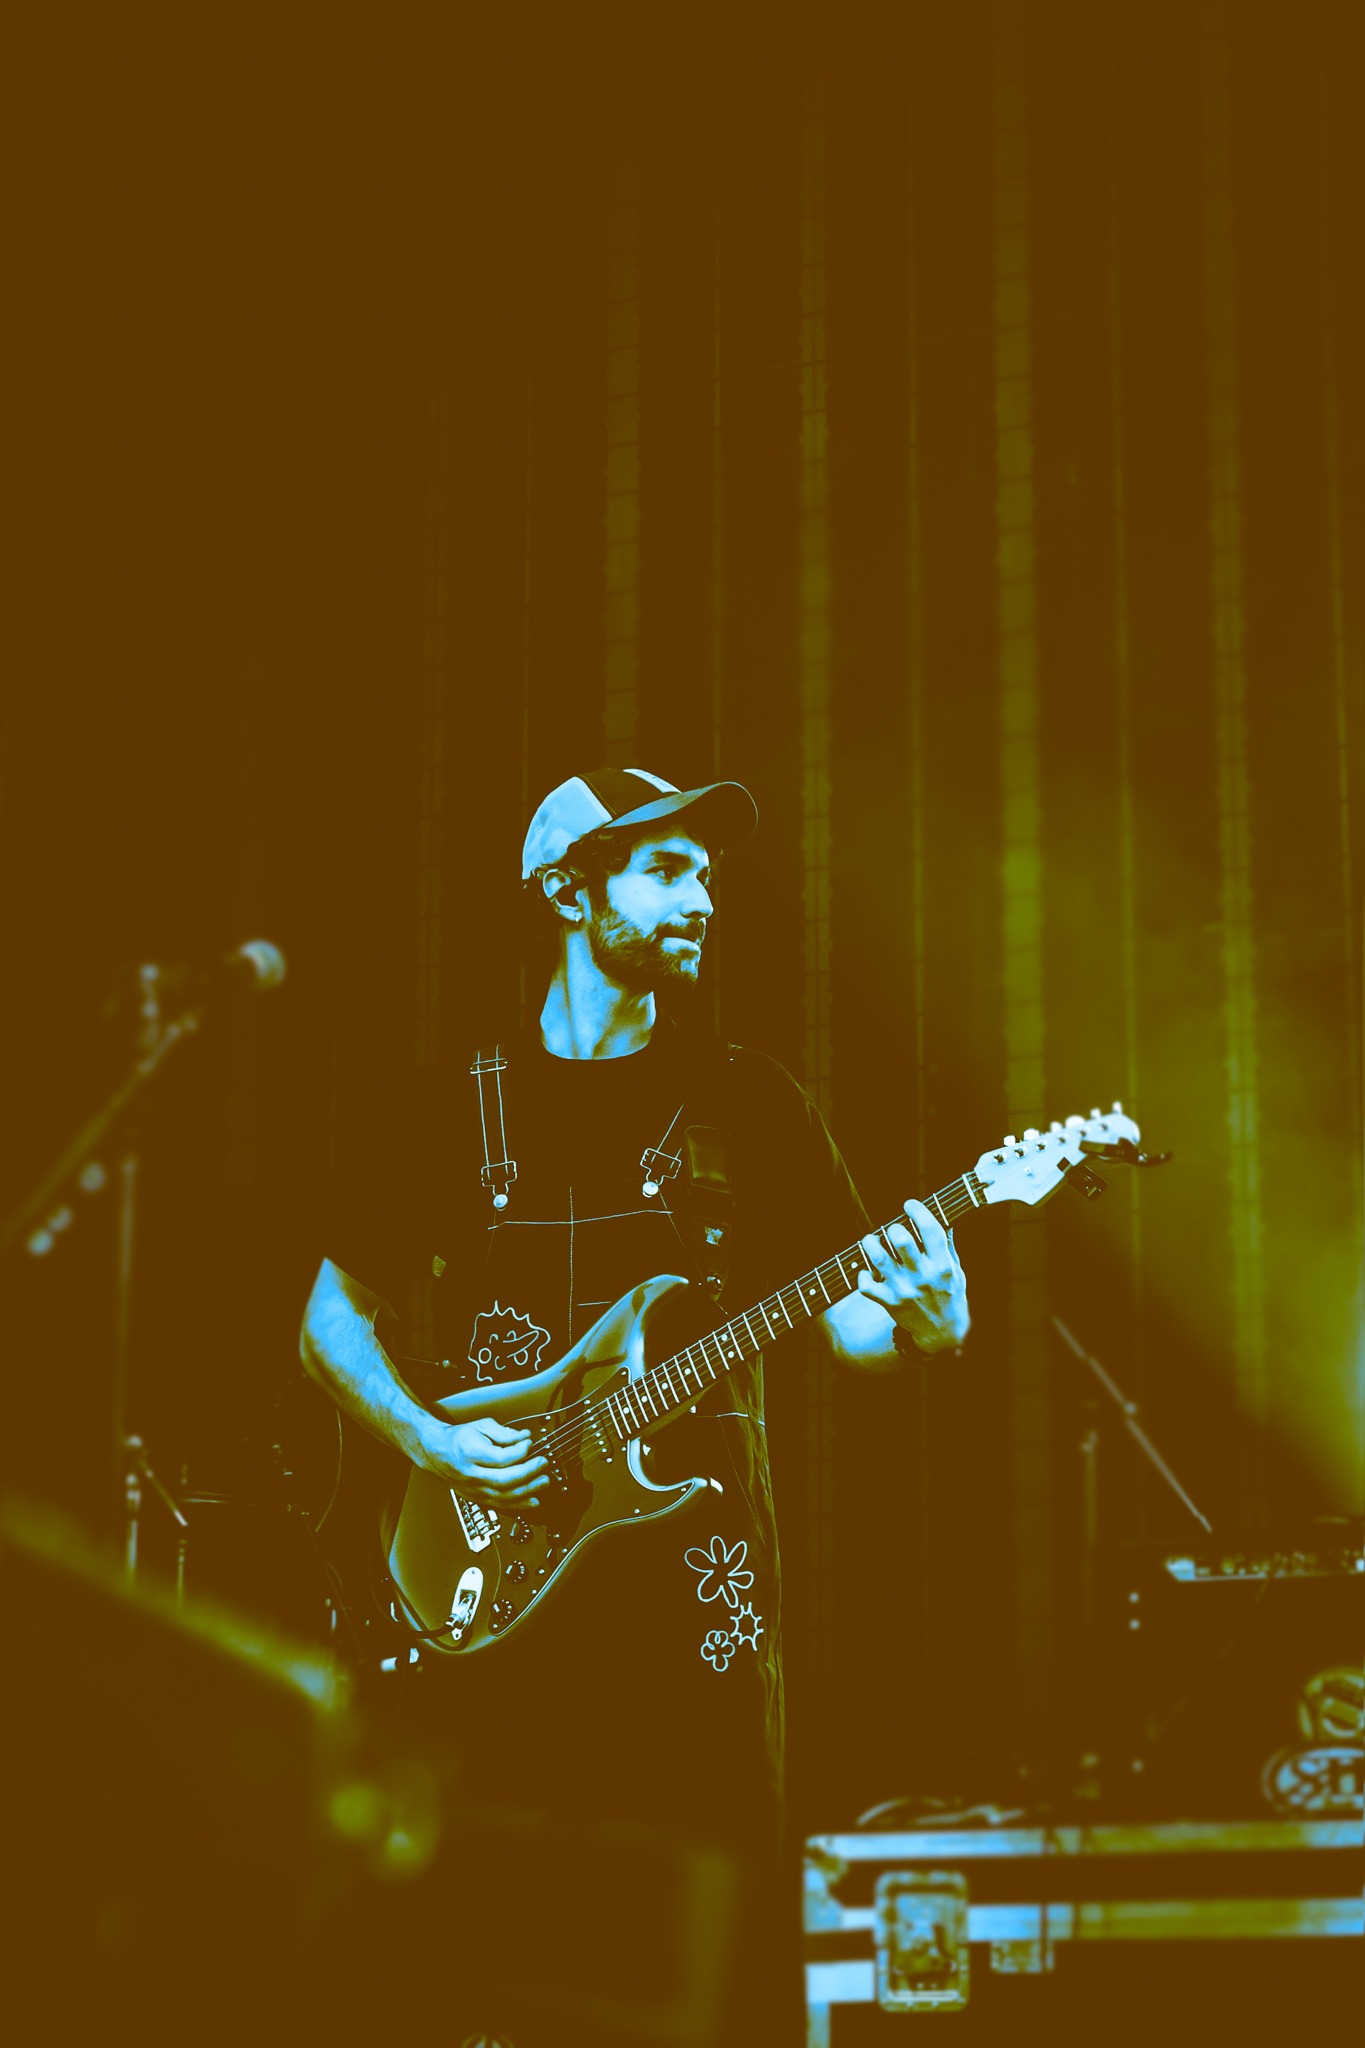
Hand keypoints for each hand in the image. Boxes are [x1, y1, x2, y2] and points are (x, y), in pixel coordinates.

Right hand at [416, 1416, 548, 1507]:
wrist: (438, 1453)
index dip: (520, 1451)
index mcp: (470, 1453)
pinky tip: (534, 1500)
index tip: (529, 1442)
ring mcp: (474, 1489)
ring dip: (528, 1491)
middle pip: (504, 1480)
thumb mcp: (481, 1426)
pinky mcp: (477, 1498)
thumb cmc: (460, 1438)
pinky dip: (519, 1505)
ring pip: (503, 1496)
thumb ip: (504, 1432)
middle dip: (528, 1473)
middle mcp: (471, 1475)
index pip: (500, 1458)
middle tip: (543, 1463)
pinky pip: (500, 1505)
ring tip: (544, 1482)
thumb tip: (525, 1437)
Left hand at [856, 1199, 969, 1354]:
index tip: (909, 1205)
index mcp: (942, 1266)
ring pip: (879, 1260)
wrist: (943, 1334)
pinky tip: (866, 1270)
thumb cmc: (950, 1296)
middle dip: (894, 1228)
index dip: (918, 1211)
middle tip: (893, 1230)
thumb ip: (947, 1246)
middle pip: (902, 1242)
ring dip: (871, 1245)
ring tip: (871, 1240)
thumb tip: (944, 1217)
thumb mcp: (957, 1271)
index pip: (931, 1230)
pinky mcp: (890, 1303)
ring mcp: (905, 1290)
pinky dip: (862, 1276)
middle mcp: (923, 1276)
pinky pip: (867, 1288)